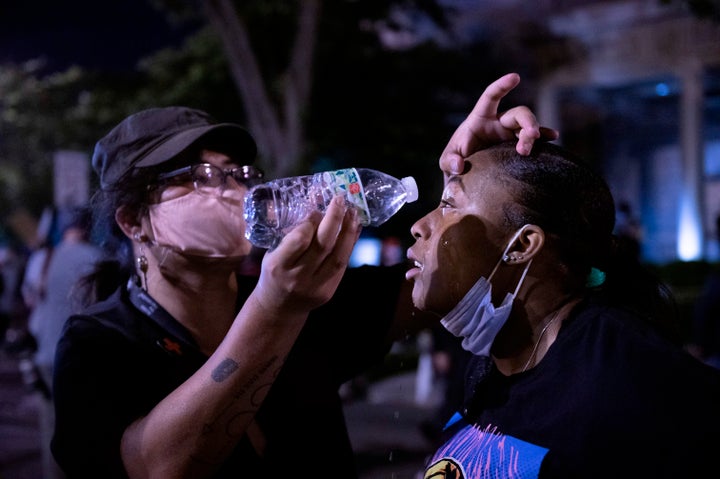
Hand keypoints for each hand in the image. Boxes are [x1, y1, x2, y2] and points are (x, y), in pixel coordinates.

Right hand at [255, 196, 360, 313]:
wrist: (278, 308)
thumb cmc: (275, 274)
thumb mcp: (272, 254)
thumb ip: (290, 235)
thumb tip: (314, 206)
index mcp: (278, 265)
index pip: (299, 240)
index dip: (311, 221)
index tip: (317, 208)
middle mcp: (297, 277)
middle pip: (322, 246)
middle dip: (334, 219)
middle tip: (340, 200)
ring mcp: (315, 286)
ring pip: (338, 256)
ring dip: (348, 232)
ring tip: (353, 213)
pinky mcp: (328, 291)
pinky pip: (342, 265)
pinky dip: (350, 245)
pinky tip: (353, 230)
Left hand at [439, 73, 558, 175]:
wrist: (465, 175)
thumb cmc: (454, 161)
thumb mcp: (446, 161)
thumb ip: (450, 161)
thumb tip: (459, 166)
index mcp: (479, 119)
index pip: (491, 97)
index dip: (501, 86)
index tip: (515, 77)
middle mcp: (498, 123)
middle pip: (518, 114)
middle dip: (527, 123)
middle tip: (528, 139)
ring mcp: (509, 134)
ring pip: (527, 127)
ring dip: (532, 136)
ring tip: (525, 152)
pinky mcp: (516, 146)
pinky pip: (534, 139)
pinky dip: (544, 137)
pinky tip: (553, 138)